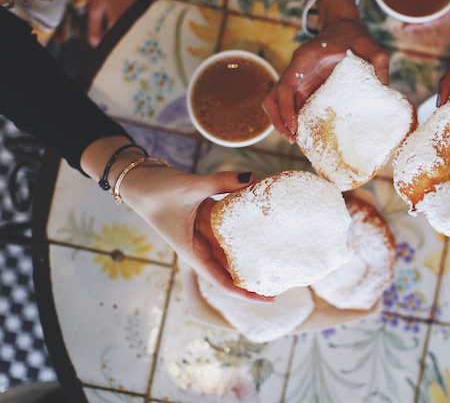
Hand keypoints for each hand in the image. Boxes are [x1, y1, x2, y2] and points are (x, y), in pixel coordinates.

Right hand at [80, 136, 272, 302]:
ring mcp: (203, 231)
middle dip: (253, 276)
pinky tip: (263, 223)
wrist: (139, 179)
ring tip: (277, 257)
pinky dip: (244, 226)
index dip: (245, 293)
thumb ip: (221, 182)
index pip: (223, 281)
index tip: (268, 299)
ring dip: (250, 253)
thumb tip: (251, 178)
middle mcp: (199, 245)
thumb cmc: (156, 191)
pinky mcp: (205, 216)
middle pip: (231, 269)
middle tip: (282, 279)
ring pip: (232, 248)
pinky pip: (228, 226)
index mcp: (192, 251)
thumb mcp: (189, 187)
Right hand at [263, 0, 387, 142]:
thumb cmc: (353, 36)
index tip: (294, 126)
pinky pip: (291, 105)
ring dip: (281, 122)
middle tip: (293, 138)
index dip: (285, 108)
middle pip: (272, 99)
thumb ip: (378, 58)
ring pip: (276, 103)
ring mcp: (298, 81)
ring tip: (296, 139)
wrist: (343, 28)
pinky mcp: (304, 88)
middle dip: (279, 120)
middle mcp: (296, 71)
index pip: (284, 87)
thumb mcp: (368, 43)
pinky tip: (305, 132)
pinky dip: (293, 119)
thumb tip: (384, 81)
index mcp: (304, 60)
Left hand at [405, 0, 449, 29]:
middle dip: (428, 25)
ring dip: (430, 20)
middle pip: (448, 14)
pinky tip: (421, 14)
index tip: (412, 25)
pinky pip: (445, 2)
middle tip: (407, 28)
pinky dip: (433, 11)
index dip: (432, 21)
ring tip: (412, 25)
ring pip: (447, 10)